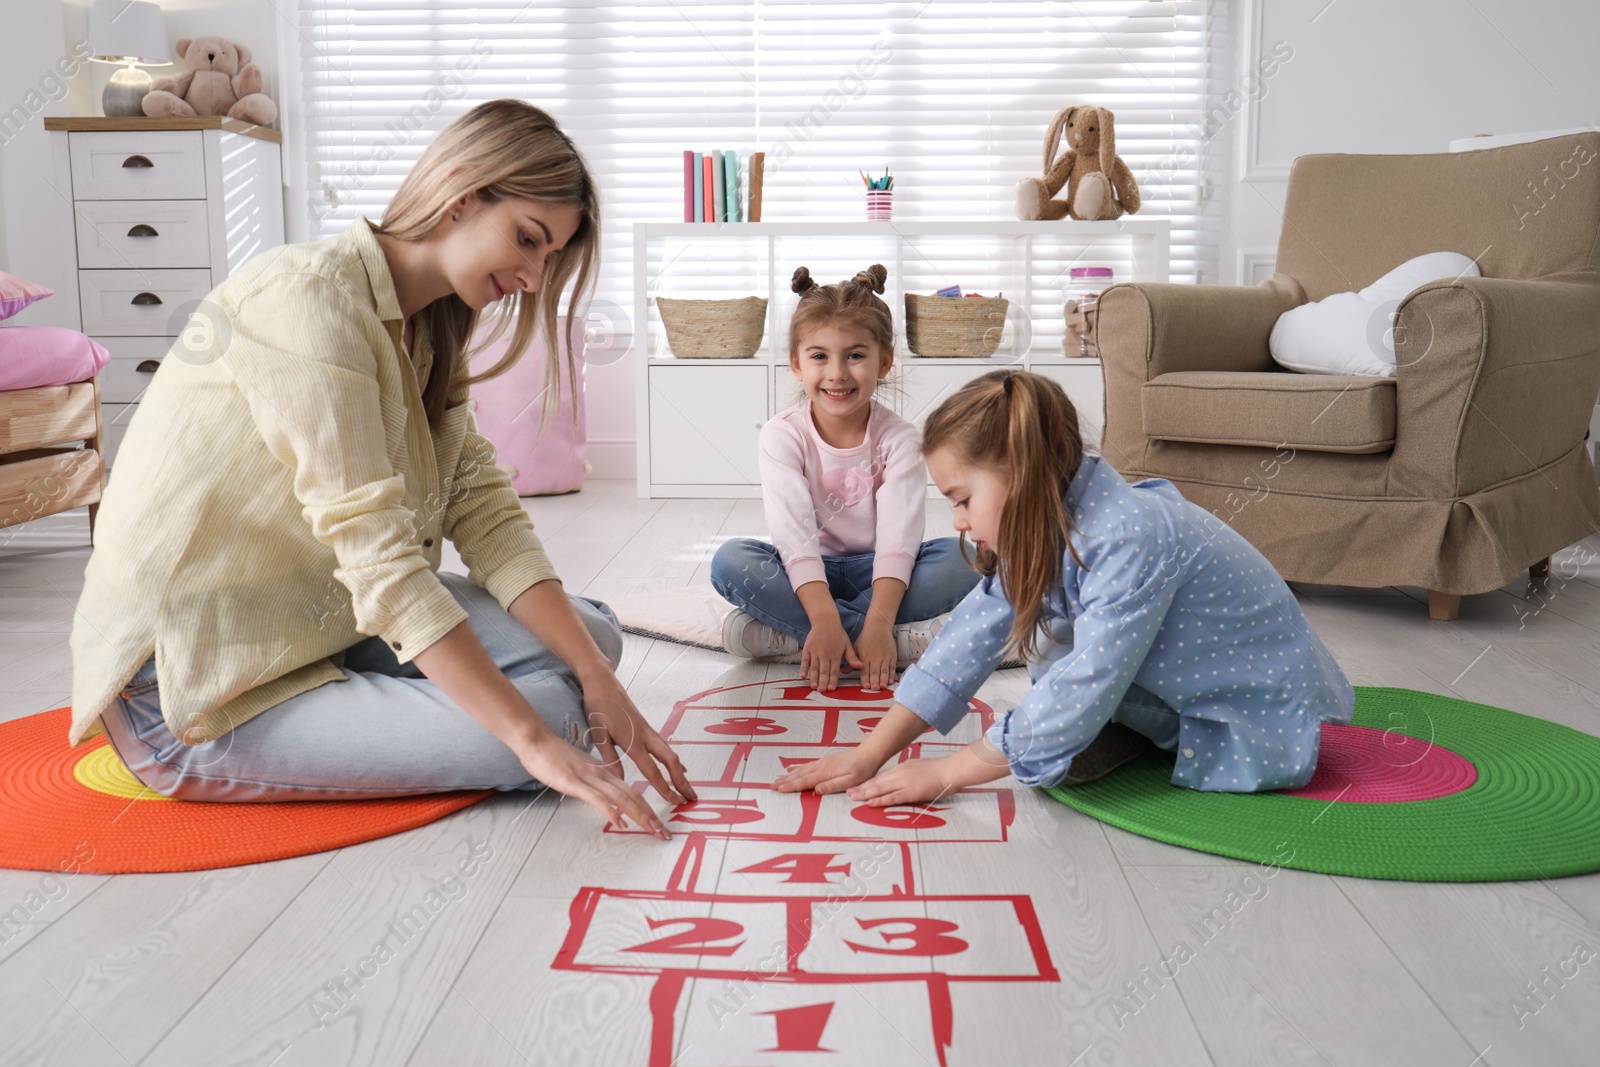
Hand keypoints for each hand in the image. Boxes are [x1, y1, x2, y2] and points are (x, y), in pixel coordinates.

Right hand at [516, 731, 673, 839]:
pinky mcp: (575, 783)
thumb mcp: (579, 769)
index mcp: (605, 773)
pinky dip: (611, 811)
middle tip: (665, 833)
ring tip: (653, 830)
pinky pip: (597, 799)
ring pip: (621, 798)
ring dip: (639, 815)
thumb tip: (603, 795)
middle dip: (651, 816)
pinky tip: (620, 823)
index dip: (647, 809)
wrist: (537, 741)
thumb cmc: (554, 756)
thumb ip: (593, 781)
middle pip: (633, 797)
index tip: (658, 824)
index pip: (632, 792)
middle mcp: (602, 776)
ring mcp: (590, 779)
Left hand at [578, 672, 698, 809]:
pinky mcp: (647, 727)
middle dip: (682, 781)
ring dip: (680, 772)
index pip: (652, 770)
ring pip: (671, 753)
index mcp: (632, 741)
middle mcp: (645, 736)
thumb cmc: (598, 706)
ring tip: (688, 788)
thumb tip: (618, 781)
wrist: (602, 681)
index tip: (674, 801)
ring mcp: (648, 730)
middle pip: (670, 761)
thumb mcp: (598, 733)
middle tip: (690, 798)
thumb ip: (609, 758)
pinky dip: (674, 760)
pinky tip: (678, 767)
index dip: (664, 787)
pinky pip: (665, 746)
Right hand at [773, 748, 882, 794]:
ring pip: (801, 770)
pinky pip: (806, 765)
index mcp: (825, 772)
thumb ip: (833, 786)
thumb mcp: (851, 781)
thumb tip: (816, 789)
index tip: (779, 789)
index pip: (805, 781)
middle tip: (771, 786)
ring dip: (787, 775)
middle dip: (784, 781)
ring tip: (776, 779)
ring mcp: (822, 763)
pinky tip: (790, 769)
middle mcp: (821, 766)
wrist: (869, 754)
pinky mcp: (825, 761)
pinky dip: (796, 768)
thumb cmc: (862, 770)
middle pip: (799, 775)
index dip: (791, 786)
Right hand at [800, 623, 860, 691]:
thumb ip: (852, 657)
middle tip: (822, 691)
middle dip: (823, 682)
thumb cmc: (838, 634)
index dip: (833, 680)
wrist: (825, 621)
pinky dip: (803, 668)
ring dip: (814, 678)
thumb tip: (860, 666)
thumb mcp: (847, 644)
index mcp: (835, 655)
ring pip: (814, 667)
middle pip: (824, 671)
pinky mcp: (807, 649)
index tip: (831, 689)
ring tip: (813, 687)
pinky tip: (803, 676)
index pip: (834, 671)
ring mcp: (815, 652)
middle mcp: (825, 655)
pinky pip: (805, 660)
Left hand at [846, 757, 957, 806]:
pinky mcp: (910, 792)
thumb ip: (906, 772)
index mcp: (901, 768)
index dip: (867, 783)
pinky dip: (880, 800)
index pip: (880, 777)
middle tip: (848, 792)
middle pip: (876, 782)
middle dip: (861, 788)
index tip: (856, 786)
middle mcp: (899, 774)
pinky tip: (870, 803)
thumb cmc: (938, 770)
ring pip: (880, 789)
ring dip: (865, 794)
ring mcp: (904, 783)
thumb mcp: (917, 767)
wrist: (949, 771)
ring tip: (853, 798)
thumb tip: (899, 777)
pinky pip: (892, 797)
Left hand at [853, 619, 896, 691]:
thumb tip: (843, 672)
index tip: (866, 686)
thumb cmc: (865, 638)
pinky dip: (891, 674)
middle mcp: (874, 658)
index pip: (864, 670)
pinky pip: (892, 667)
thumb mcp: (856, 648)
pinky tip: (890, 681)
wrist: (878, 626)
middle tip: (875, 689)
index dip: (865, 678)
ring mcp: (884, 657)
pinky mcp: (892, 655)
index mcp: (864, 657)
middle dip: (875, 681)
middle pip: (875, 671)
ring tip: (883, 687)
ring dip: (883, 679)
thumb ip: (851, 661)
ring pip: (884, 670)